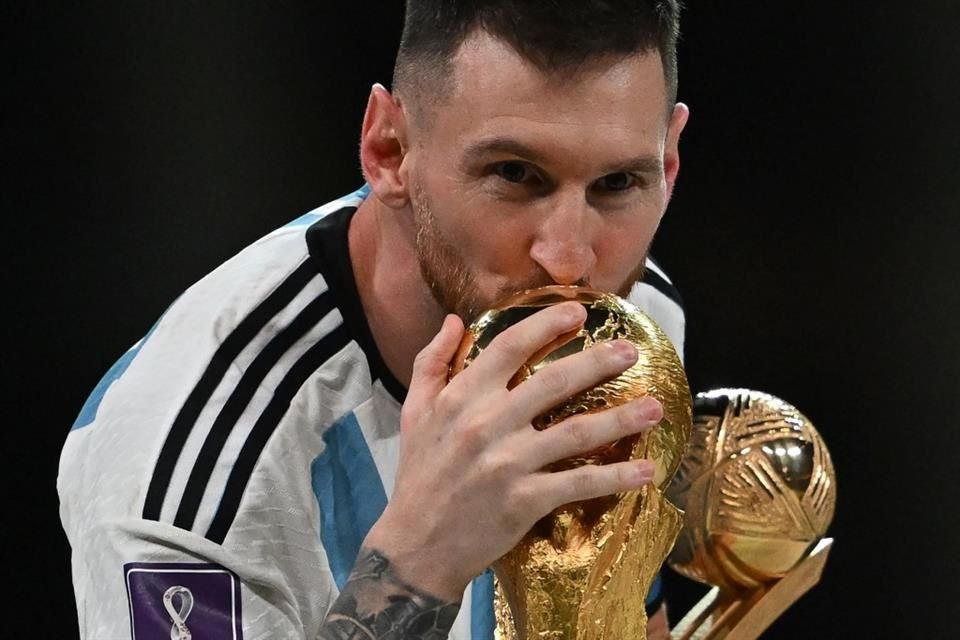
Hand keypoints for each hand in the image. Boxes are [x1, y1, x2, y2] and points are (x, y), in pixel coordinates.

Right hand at [364, 303, 663, 600]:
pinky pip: (578, 484)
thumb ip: (431, 362)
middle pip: (553, 383)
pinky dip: (614, 478)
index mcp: (461, 398)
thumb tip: (455, 320)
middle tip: (631, 350)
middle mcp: (486, 424)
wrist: (415, 545)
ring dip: (620, 418)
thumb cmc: (418, 475)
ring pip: (575, 433)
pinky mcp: (524, 500)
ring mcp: (508, 463)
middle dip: (598, 362)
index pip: (508, 348)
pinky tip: (645, 472)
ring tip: (655, 407)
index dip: (545, 325)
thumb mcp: (414, 412)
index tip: (578, 312)